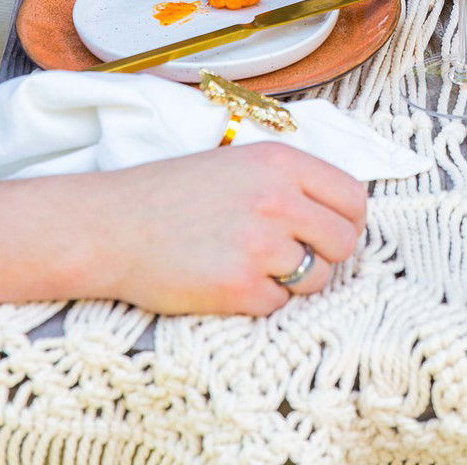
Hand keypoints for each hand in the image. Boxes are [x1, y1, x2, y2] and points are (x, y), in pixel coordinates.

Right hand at [76, 144, 366, 314]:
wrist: (113, 226)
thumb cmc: (178, 194)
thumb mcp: (243, 163)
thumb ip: (294, 181)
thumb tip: (344, 211)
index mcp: (282, 162)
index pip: (353, 197)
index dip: (350, 221)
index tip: (336, 232)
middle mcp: (277, 199)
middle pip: (343, 241)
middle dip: (328, 255)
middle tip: (300, 256)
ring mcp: (258, 244)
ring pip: (317, 278)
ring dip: (295, 281)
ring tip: (257, 266)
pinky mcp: (237, 287)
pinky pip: (278, 304)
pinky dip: (260, 301)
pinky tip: (231, 281)